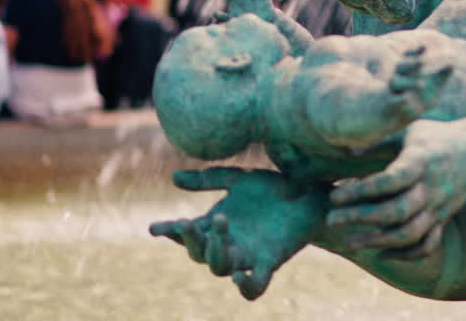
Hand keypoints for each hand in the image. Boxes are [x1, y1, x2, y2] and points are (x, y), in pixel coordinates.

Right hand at [149, 167, 326, 299]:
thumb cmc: (274, 188)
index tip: (154, 227)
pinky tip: (240, 276)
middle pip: (198, 254)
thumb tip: (174, 177)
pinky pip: (254, 287)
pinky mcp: (270, 261)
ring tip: (221, 220)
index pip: (186, 233)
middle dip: (191, 240)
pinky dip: (246, 287)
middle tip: (187, 222)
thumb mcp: (239, 179)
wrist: (310, 192)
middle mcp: (228, 244)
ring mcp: (248, 255)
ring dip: (214, 250)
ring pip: (219, 268)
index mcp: (216, 226)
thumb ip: (208, 179)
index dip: (170, 232)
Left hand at [327, 120, 465, 260]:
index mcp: (421, 160)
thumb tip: (347, 152)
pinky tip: (382, 252)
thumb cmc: (435, 137)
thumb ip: (380, 139)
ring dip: (379, 241)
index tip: (335, 195)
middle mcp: (431, 186)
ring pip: (410, 233)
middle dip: (362, 218)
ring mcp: (438, 206)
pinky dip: (406, 254)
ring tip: (351, 241)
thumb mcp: (409, 129)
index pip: (390, 180)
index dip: (361, 190)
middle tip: (332, 219)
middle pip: (397, 211)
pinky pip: (427, 244)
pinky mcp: (442, 219)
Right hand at [388, 44, 453, 121]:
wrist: (408, 116)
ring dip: (409, 82)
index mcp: (409, 71)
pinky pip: (393, 100)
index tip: (423, 47)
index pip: (409, 57)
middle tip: (421, 61)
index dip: (415, 52)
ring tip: (423, 84)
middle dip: (411, 64)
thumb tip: (452, 65)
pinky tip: (406, 98)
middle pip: (400, 67)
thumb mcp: (434, 87)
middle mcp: (399, 78)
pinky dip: (399, 99)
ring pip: (395, 82)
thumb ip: (441, 76)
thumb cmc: (421, 97)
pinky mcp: (392, 104)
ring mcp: (394, 90)